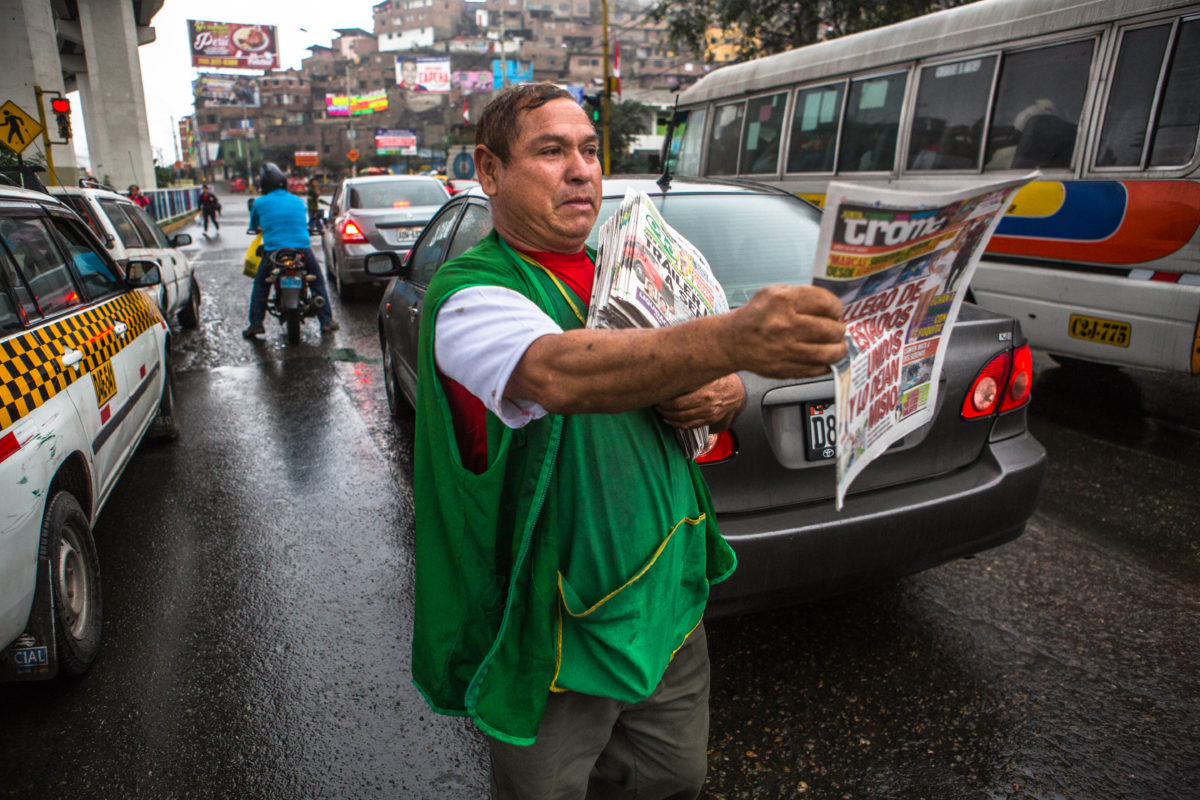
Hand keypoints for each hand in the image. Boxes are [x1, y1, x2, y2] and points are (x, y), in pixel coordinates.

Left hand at [656, 374, 745, 431]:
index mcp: (704, 394)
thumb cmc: (721, 380)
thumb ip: (692, 377)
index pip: (678, 402)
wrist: (736, 392)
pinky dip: (678, 425)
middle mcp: (706, 407)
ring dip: (669, 418)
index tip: (658, 398)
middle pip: (678, 412)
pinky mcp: (709, 420)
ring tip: (661, 412)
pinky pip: (690, 426)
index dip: (665, 403)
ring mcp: (708, 415)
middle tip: (656, 405)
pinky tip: (670, 420)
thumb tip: (672, 374)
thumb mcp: (708, 375)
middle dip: (664, 410)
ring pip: (683, 421)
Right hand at [723, 285, 845, 378]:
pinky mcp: (783, 368)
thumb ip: (803, 296)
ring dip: (839, 350)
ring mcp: (784, 349)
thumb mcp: (775, 292)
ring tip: (839, 346)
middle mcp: (784, 325)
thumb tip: (832, 307)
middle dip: (839, 330)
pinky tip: (825, 359)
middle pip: (831, 330)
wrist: (733, 340)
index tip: (835, 311)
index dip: (836, 308)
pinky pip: (815, 369)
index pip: (826, 303)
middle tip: (837, 330)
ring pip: (827, 353)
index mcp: (783, 301)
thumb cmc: (757, 315)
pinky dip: (826, 364)